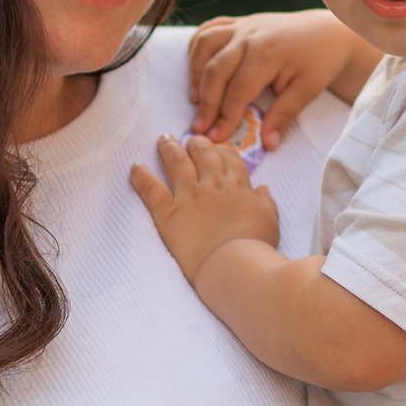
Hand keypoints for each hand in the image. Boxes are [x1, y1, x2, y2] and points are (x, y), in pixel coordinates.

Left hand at [129, 135, 280, 280]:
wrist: (234, 265)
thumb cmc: (256, 247)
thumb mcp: (270, 221)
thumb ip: (265, 202)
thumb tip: (263, 189)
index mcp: (238, 185)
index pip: (229, 157)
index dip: (221, 149)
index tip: (216, 148)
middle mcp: (213, 184)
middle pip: (203, 152)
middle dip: (195, 143)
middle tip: (188, 140)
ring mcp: (189, 195)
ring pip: (177, 161)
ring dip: (169, 147)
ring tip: (163, 140)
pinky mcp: (168, 212)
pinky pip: (151, 188)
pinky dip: (140, 175)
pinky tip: (135, 167)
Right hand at [187, 11, 378, 148]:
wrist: (328, 30)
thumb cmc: (320, 60)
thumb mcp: (308, 90)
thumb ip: (284, 115)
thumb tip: (268, 144)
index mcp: (268, 52)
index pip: (239, 89)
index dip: (225, 115)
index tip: (216, 137)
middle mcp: (249, 35)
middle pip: (216, 69)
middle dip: (206, 102)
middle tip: (199, 127)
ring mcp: (242, 25)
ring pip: (205, 45)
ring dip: (195, 72)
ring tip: (195, 99)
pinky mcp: (238, 21)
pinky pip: (208, 29)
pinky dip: (196, 47)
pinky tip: (195, 67)